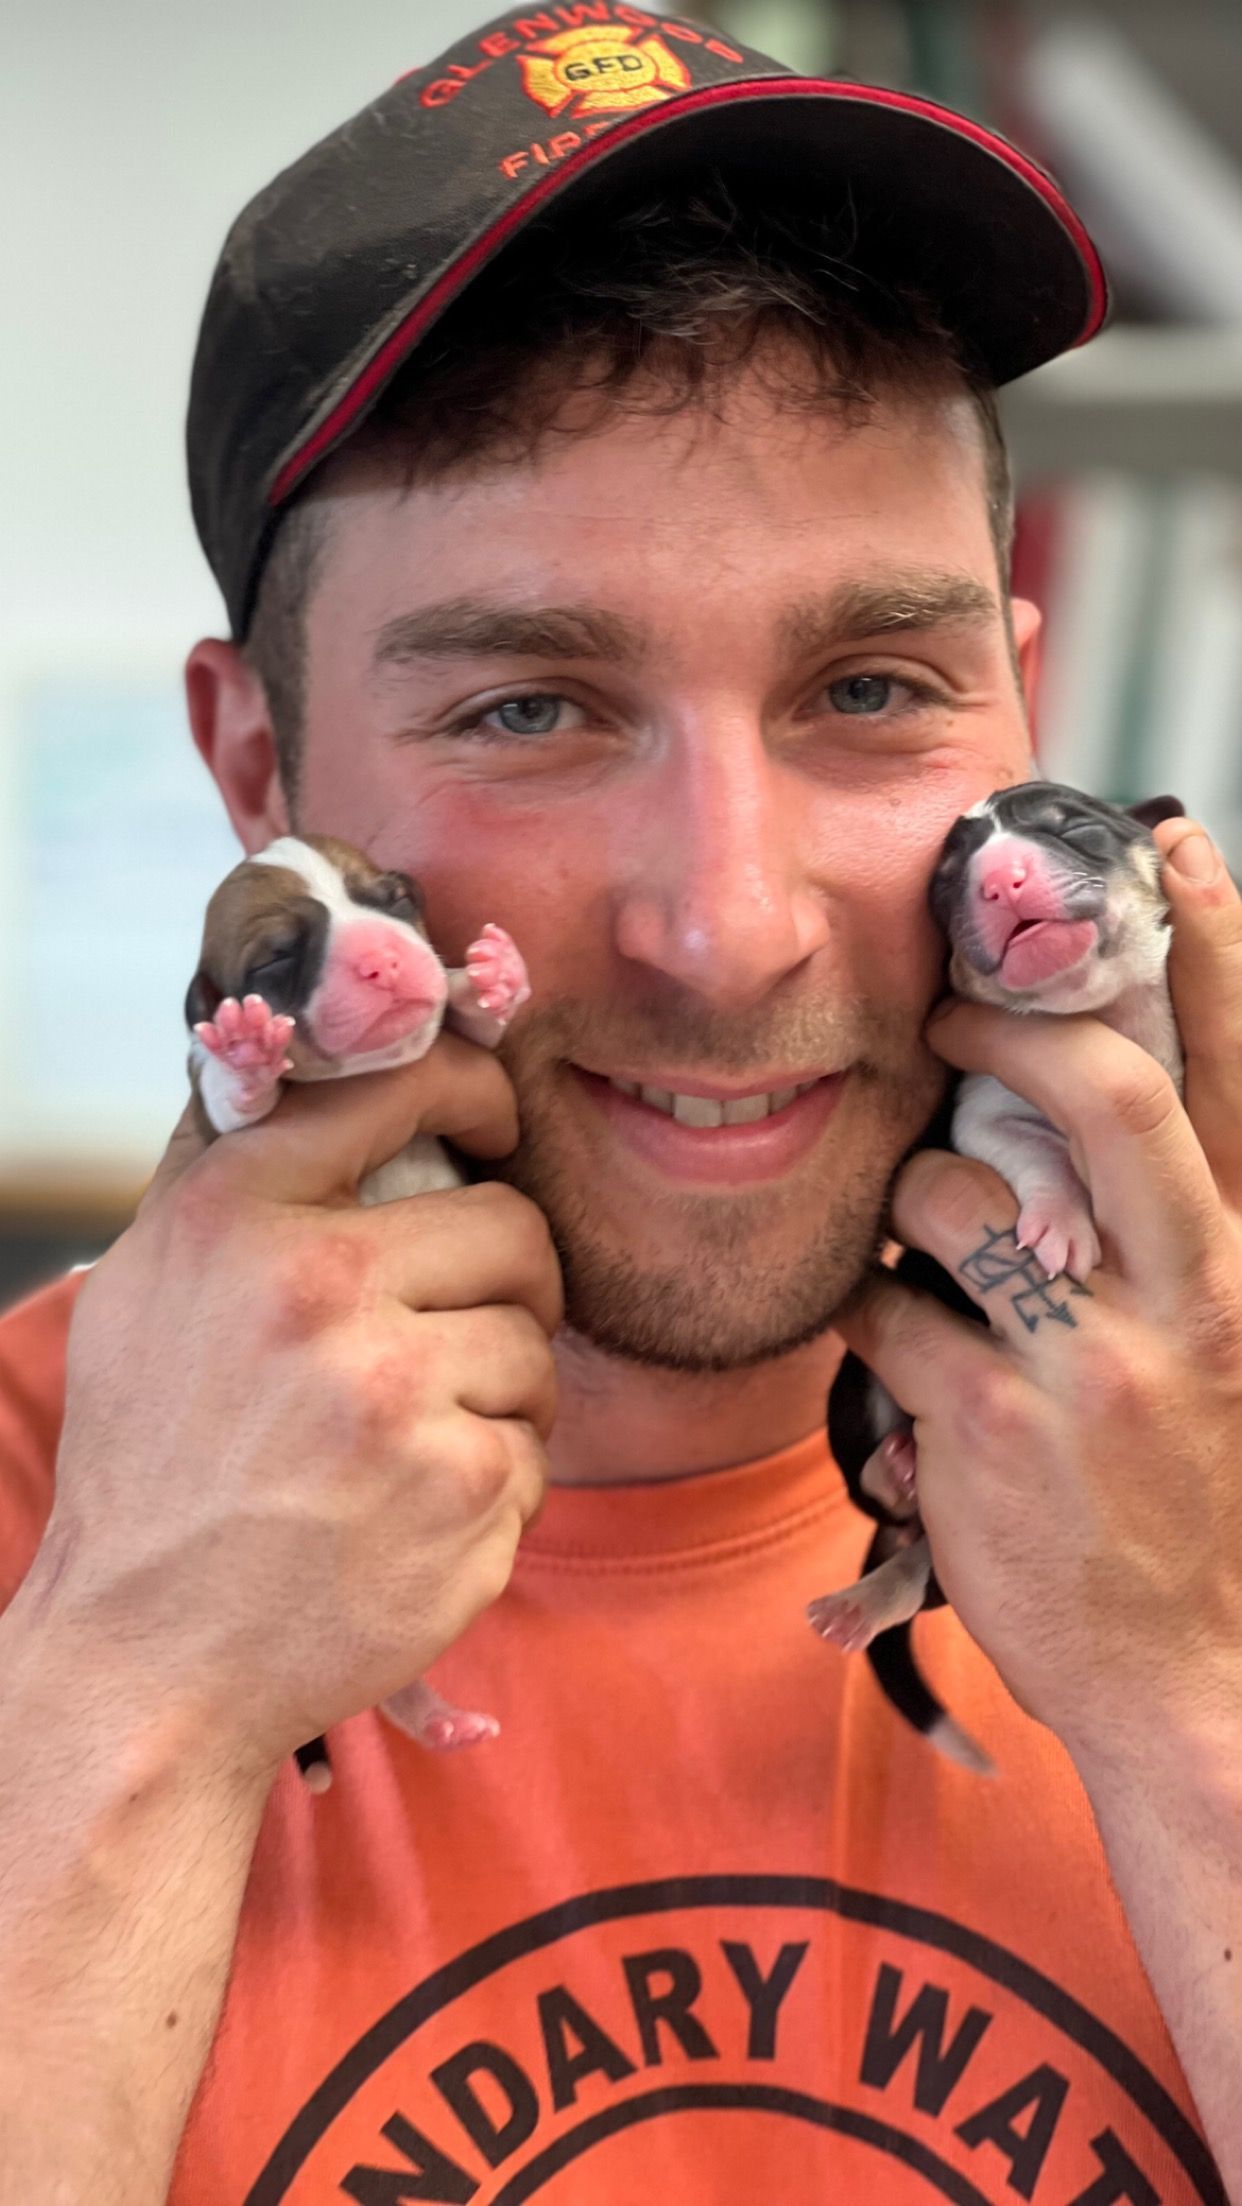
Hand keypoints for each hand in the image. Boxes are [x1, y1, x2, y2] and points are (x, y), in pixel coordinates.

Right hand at [30, 1032, 561, 1779]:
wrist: (147, 1658)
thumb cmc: (149, 1466)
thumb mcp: (144, 1287)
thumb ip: (226, 1170)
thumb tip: (303, 1065)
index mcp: (235, 1216)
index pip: (402, 1087)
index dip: (475, 1092)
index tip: (496, 1125)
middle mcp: (318, 1290)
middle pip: (512, 1227)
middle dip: (506, 1276)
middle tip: (460, 1324)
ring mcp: (399, 1394)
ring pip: (534, 1345)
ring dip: (498, 1391)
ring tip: (411, 1439)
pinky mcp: (462, 1490)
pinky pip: (535, 1451)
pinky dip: (493, 1483)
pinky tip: (414, 1512)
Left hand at [832, 819, 1241, 1777]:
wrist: (1197, 1679)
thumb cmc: (1200, 1497)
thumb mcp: (1227, 1348)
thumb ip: (1182, 1232)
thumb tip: (1095, 1104)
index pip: (1241, 1074)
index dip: (1214, 945)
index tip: (1169, 849)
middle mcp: (1193, 1297)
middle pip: (1109, 1099)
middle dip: (1012, 1029)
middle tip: (947, 1018)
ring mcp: (1094, 1365)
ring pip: (953, 1200)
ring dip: (908, 1204)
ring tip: (920, 1251)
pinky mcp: (993, 1432)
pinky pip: (881, 1313)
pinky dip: (866, 1312)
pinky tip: (890, 1345)